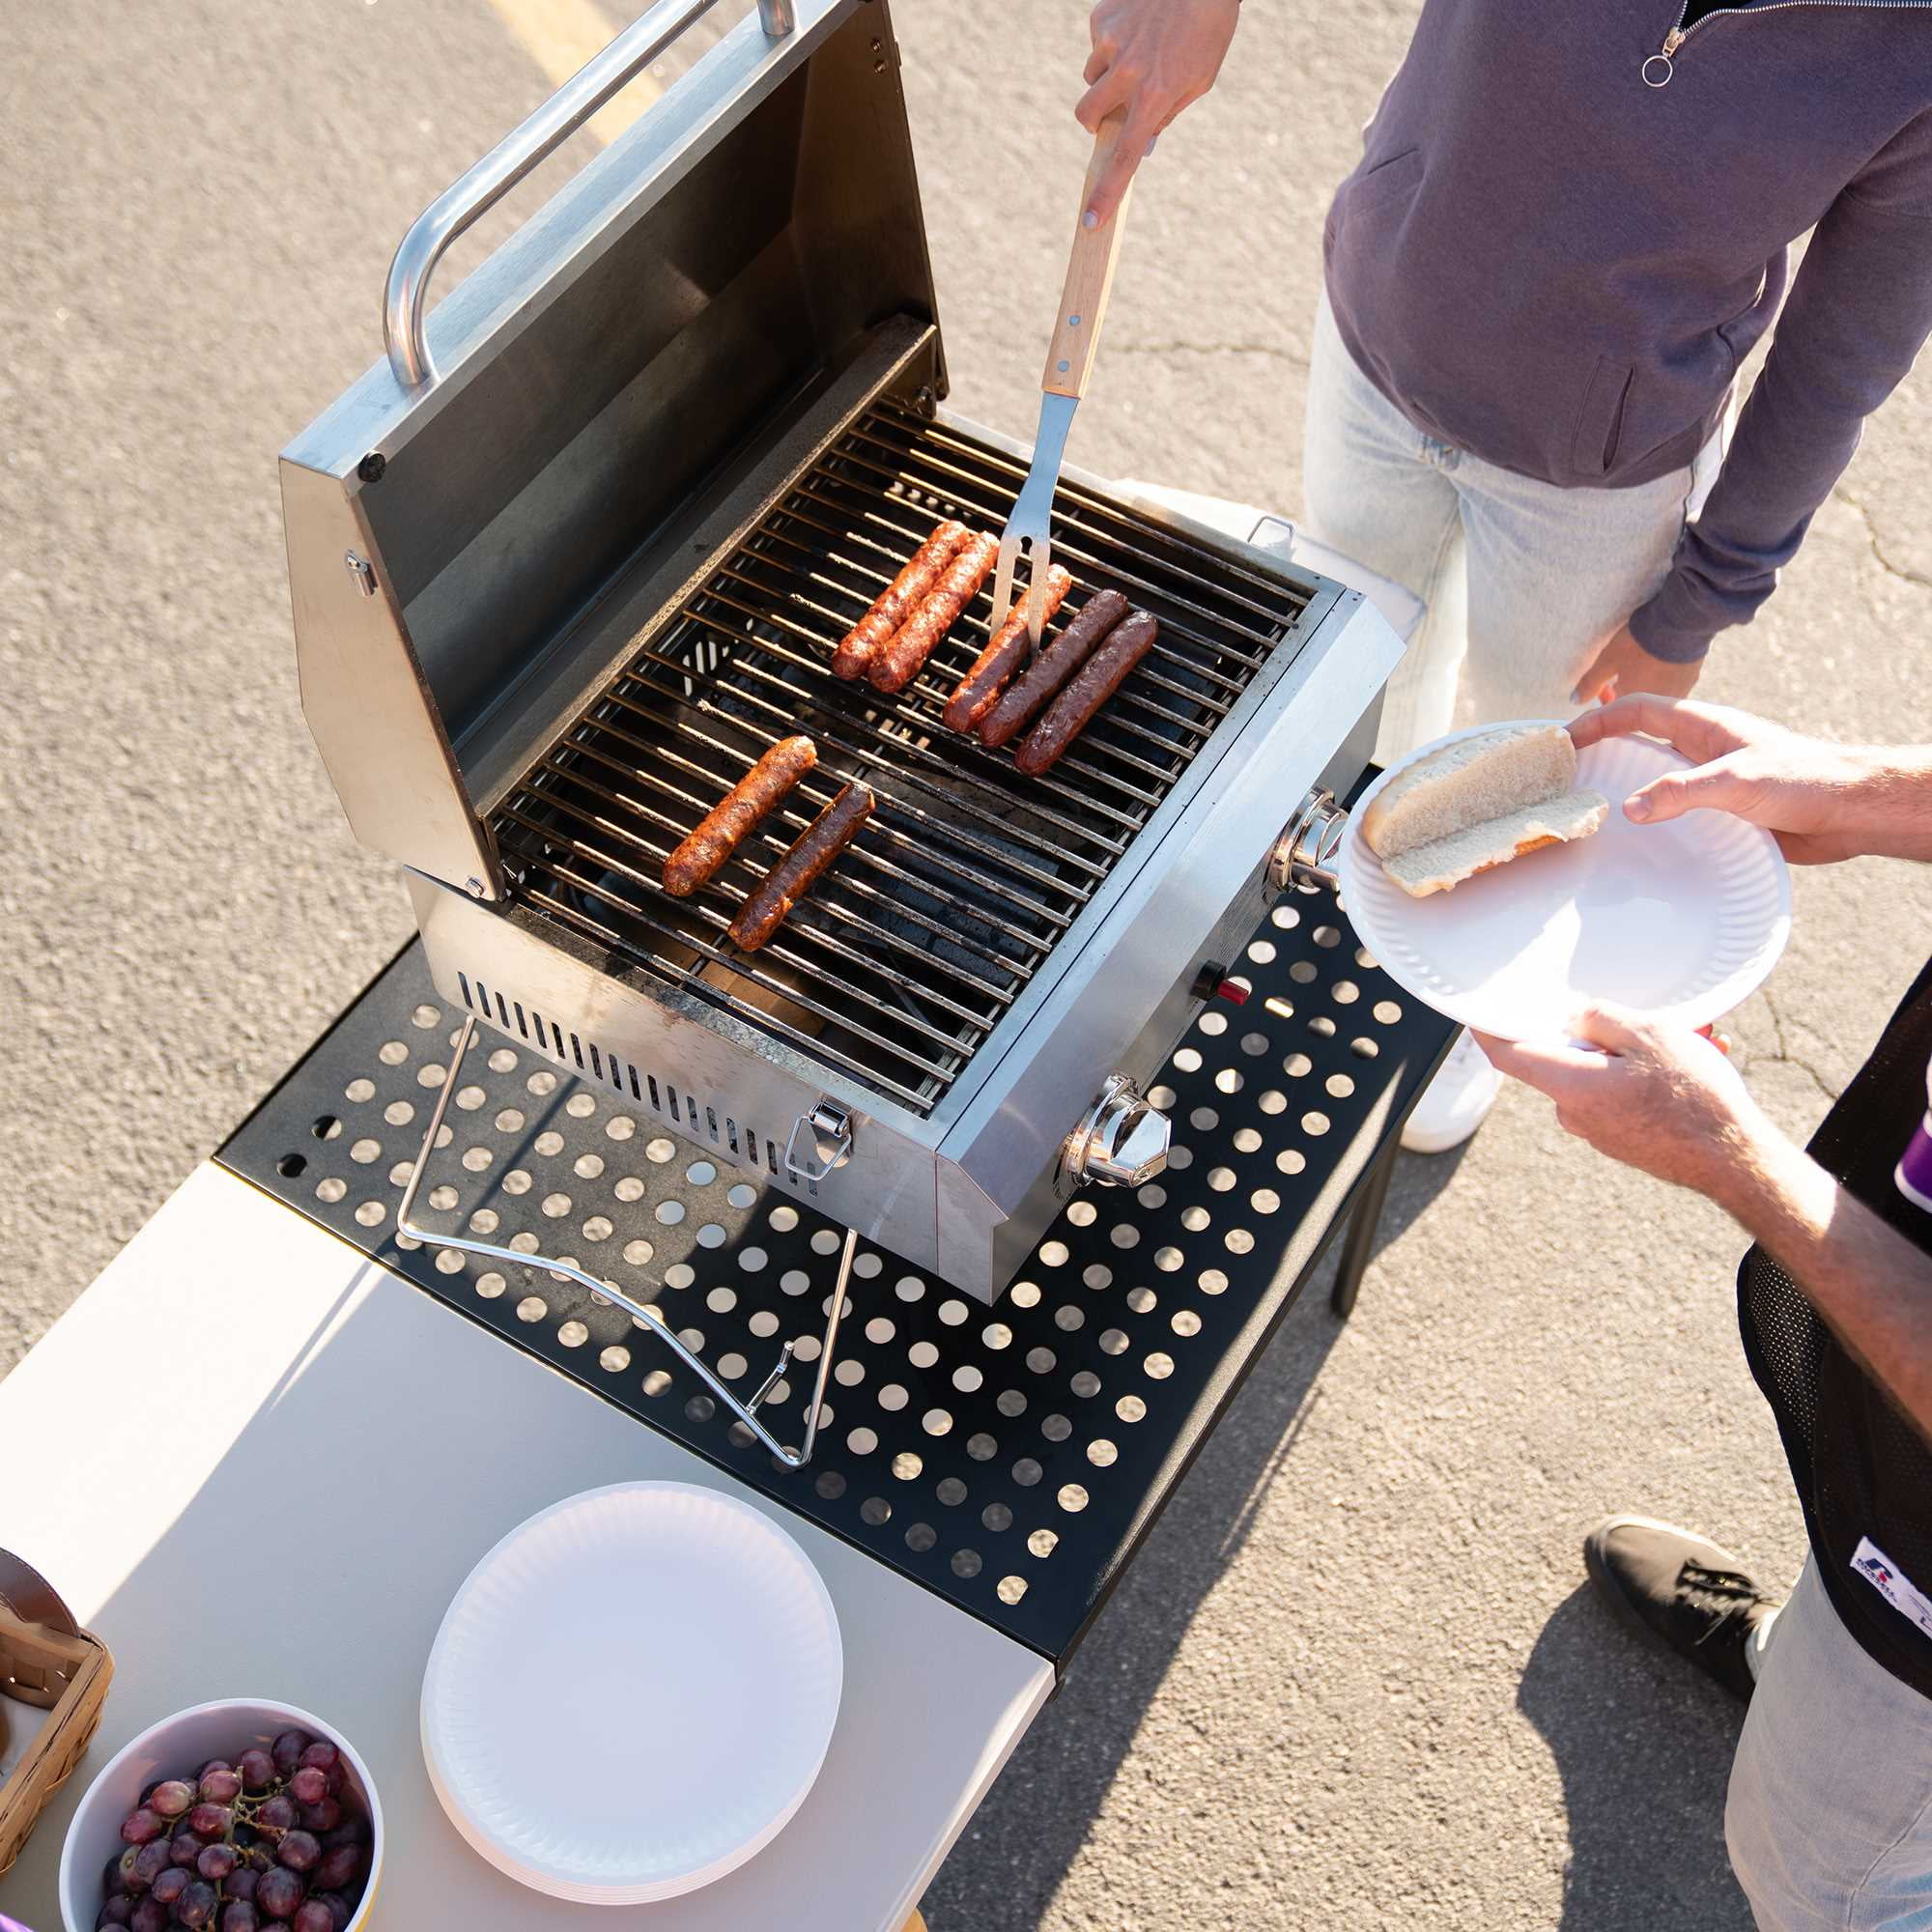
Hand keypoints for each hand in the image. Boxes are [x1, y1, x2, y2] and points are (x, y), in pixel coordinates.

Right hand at [1076, 0, 1241, 226]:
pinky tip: (1138, 25)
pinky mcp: (1103, 18)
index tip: (1091, 221)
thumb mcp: (1199, 80)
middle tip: (1110, 112)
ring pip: (1091, 77)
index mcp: (1156, 96)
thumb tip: (1142, 143)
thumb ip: (1167, 113)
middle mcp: (1128, 72)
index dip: (1107, 192)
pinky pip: (1097, 44)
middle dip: (1093, 120)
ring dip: (1108, 76)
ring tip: (1140, 51)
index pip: (1124, 156)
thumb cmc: (1208, 30)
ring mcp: (1112, 43)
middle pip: (1087, 116)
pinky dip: (1112, 43)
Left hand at [1476, 1003, 1772, 1200]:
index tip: (1478, 1011)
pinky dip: (1654, 1078)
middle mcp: (1575, 1114)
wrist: (1737, 1163)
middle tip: (1652, 1019)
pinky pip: (1628, 1096)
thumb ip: (1601, 1019)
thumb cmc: (1695, 1099)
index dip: (1489, 1029)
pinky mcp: (1625, 1141)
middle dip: (1608, 1033)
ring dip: (1643, 1054)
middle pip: (1569, 1058)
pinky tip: (1697, 1066)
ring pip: (1607, 1075)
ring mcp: (1600, 1132)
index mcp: (1570, 1085)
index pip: (1508, 1054)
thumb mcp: (1649, 1035)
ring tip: (1696, 1043)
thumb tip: (1576, 1020)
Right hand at [1569, 695, 1929, 863]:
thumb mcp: (1736, 782)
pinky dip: (1649, 819)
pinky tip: (1636, 844)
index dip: (1595, 721)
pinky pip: (1674, 809)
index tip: (1561, 742)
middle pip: (1638, 740)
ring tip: (1588, 812)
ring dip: (1622, 788)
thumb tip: (1630, 808)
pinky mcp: (1721, 809)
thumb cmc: (1803, 781)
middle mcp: (1701, 749)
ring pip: (1654, 777)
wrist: (1850, 810)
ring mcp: (1710, 778)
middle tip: (1564, 778)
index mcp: (1703, 726)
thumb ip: (1681, 792)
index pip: (1636, 711)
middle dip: (1599, 752)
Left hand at [1570, 622, 1703, 706]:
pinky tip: (1658, 660)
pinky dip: (1662, 676)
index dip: (1605, 699)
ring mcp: (1680, 690)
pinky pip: (1673, 683)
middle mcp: (1659, 703)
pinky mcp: (1693, 676)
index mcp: (1636, 705)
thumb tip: (1574, 701)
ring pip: (1656, 693)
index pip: (1616, 712)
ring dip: (1644, 683)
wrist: (1680, 620)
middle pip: (1637, 703)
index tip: (1602, 685)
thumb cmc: (1637, 643)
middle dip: (1625, 690)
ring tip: (1638, 663)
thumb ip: (1590, 684)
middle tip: (1618, 671)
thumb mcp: (1606, 661)